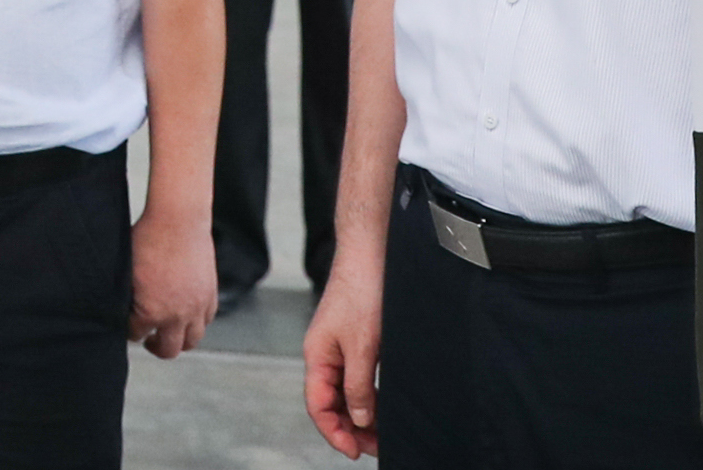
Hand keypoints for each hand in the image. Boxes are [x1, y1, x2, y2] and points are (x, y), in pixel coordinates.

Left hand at [128, 206, 216, 359]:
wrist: (178, 220)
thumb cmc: (148, 239)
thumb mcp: (126, 270)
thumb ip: (125, 295)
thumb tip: (119, 306)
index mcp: (152, 311)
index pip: (136, 334)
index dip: (129, 330)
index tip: (129, 325)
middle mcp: (177, 315)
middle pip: (168, 350)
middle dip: (155, 347)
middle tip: (149, 339)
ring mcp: (197, 307)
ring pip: (192, 341)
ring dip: (180, 340)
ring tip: (170, 331)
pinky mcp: (210, 295)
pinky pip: (207, 320)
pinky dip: (197, 323)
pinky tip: (187, 314)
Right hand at [302, 249, 384, 457]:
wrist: (371, 253)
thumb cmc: (362, 292)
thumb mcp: (362, 346)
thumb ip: (357, 386)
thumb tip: (358, 420)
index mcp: (317, 357)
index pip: (318, 406)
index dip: (334, 433)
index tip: (356, 451)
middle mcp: (325, 355)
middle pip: (332, 403)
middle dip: (351, 429)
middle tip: (377, 448)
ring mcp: (340, 347)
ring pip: (346, 392)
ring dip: (363, 415)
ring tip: (384, 433)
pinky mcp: (357, 340)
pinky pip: (358, 377)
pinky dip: (369, 396)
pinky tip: (385, 405)